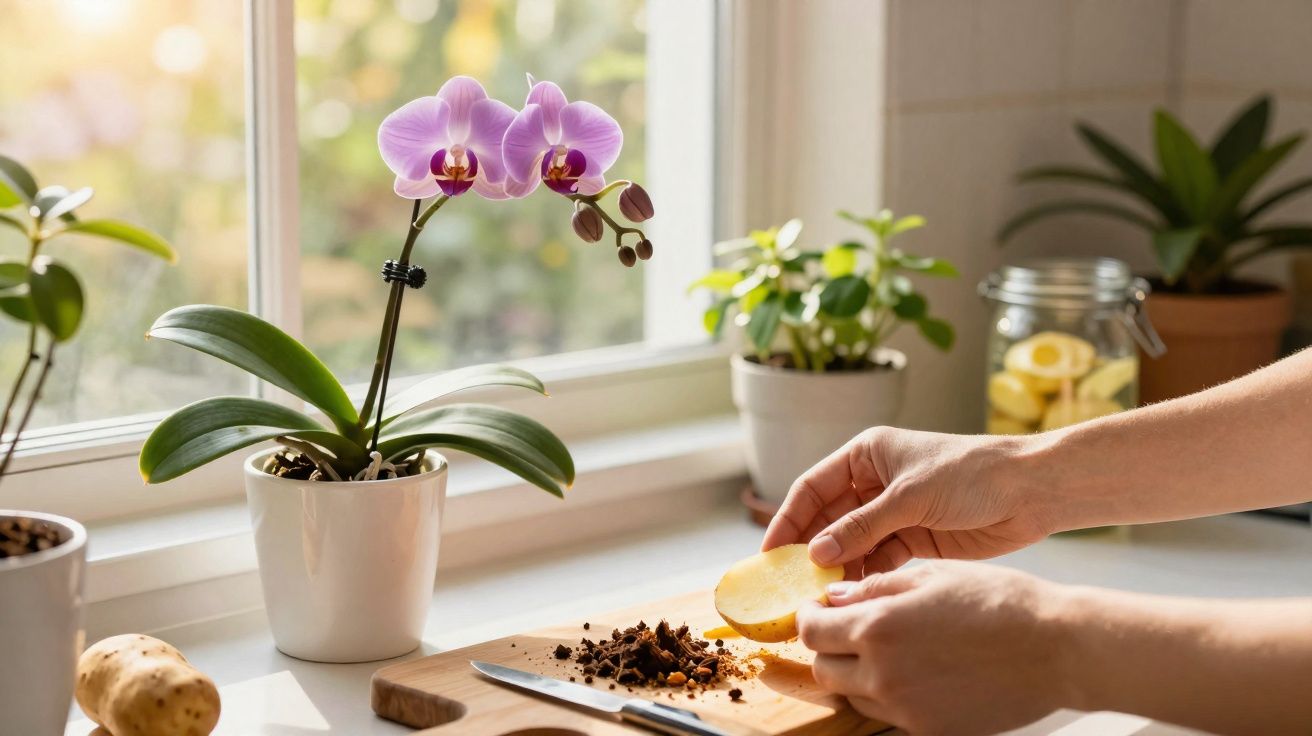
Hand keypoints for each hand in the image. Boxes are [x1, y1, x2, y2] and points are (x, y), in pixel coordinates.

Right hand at [761, 426, 1051, 576]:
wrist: (1031, 492)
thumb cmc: (972, 474)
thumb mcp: (911, 497)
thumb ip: (863, 526)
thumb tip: (817, 553)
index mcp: (867, 455)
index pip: (812, 488)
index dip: (788, 520)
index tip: (769, 553)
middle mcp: (874, 482)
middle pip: (828, 518)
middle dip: (809, 549)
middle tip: (788, 584)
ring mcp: (893, 511)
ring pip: (851, 543)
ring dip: (837, 567)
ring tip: (820, 597)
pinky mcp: (914, 538)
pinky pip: (878, 559)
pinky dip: (865, 576)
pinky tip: (854, 596)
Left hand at [797, 561, 1073, 734]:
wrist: (1055, 648)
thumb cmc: (997, 601)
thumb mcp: (930, 575)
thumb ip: (873, 588)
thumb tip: (833, 598)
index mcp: (877, 628)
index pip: (810, 631)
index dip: (808, 617)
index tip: (818, 609)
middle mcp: (883, 674)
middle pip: (823, 669)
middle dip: (827, 646)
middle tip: (848, 628)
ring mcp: (906, 708)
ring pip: (852, 696)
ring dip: (855, 673)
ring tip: (887, 649)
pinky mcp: (930, 729)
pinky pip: (888, 714)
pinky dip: (887, 695)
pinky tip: (915, 671)